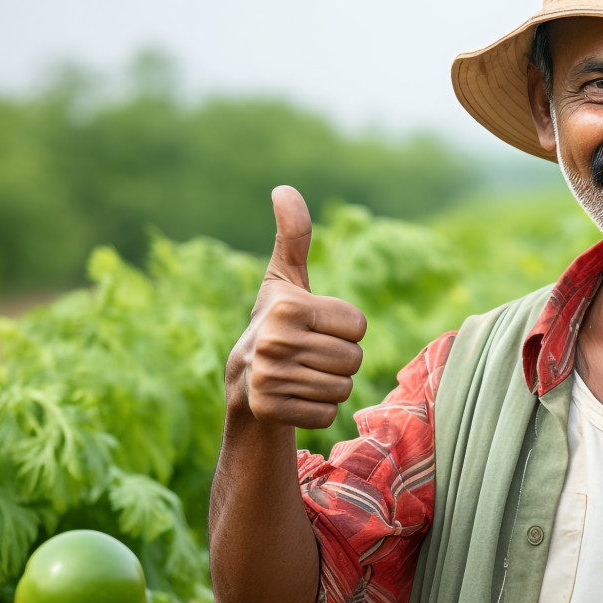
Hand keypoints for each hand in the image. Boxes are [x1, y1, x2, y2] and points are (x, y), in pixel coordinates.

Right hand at [227, 186, 366, 429]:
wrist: (244, 379)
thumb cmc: (277, 320)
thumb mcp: (285, 277)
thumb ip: (293, 235)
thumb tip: (283, 188)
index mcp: (287, 306)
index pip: (358, 326)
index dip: (345, 328)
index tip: (317, 327)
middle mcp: (274, 342)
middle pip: (354, 359)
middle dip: (340, 359)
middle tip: (310, 354)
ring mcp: (270, 379)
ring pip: (343, 388)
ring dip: (330, 384)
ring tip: (303, 373)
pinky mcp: (271, 411)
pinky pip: (328, 414)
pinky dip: (318, 409)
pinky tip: (296, 397)